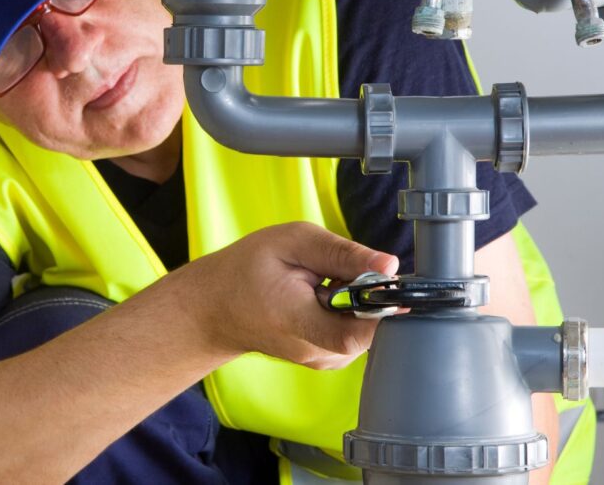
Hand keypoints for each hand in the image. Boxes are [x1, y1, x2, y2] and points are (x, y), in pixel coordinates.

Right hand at [181, 222, 398, 369]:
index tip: (381, 281)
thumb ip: (342, 253)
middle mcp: (313, 351)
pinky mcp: (326, 359)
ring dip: (356, 304)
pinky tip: (322, 299)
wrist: (215, 307)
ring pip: (365, 331)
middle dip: (366, 295)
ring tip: (323, 284)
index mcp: (298, 321)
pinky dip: (348, 314)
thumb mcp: (293, 243)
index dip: (381, 308)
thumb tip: (389, 265)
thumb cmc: (246, 271)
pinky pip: (354, 335)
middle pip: (369, 328)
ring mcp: (320, 360)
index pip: (357, 334)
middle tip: (336, 272)